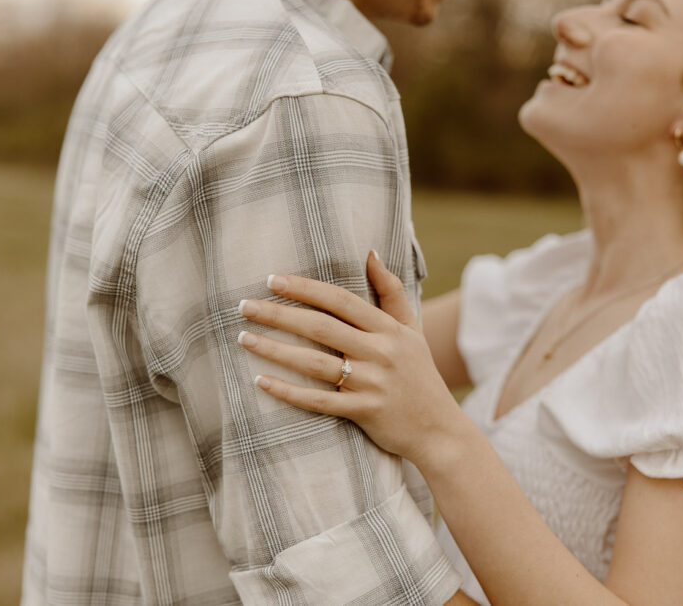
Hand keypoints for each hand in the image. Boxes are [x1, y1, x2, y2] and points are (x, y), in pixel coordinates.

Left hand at [237, 251, 467, 465]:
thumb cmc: (419, 374)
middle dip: (279, 314)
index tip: (272, 280)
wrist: (439, 429)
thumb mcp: (412, 329)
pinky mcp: (364, 413)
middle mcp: (381, 353)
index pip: (340, 301)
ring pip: (315, 363)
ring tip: (244, 338)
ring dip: (275, 349)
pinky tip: (261, 381)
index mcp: (389, 329)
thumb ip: (391, 292)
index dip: (305, 289)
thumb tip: (369, 253)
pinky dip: (288, 391)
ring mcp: (372, 384)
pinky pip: (319, 401)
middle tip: (244, 306)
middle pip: (321, 328)